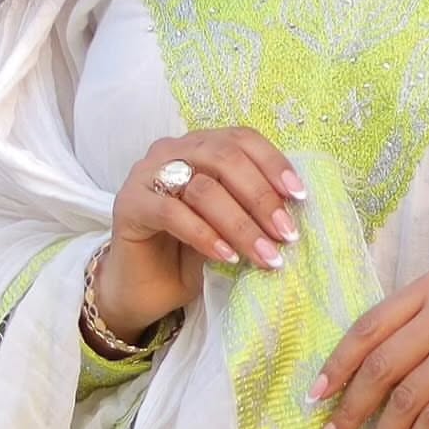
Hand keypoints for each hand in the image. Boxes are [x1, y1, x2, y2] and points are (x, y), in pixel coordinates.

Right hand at [94, 127, 306, 339]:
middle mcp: (171, 150)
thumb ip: (250, 206)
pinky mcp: (129, 205)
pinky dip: (205, 235)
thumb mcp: (229, 224)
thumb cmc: (191, 252)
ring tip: (264, 254)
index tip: (299, 196)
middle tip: (285, 233)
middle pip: (224, 158)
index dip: (273, 163)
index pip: (242, 139)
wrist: (144, 289)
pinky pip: (172, 214)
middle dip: (261, 197)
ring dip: (240, 223)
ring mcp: (146, 175)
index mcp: (200, 145)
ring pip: (202, 187)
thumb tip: (294, 208)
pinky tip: (227, 257)